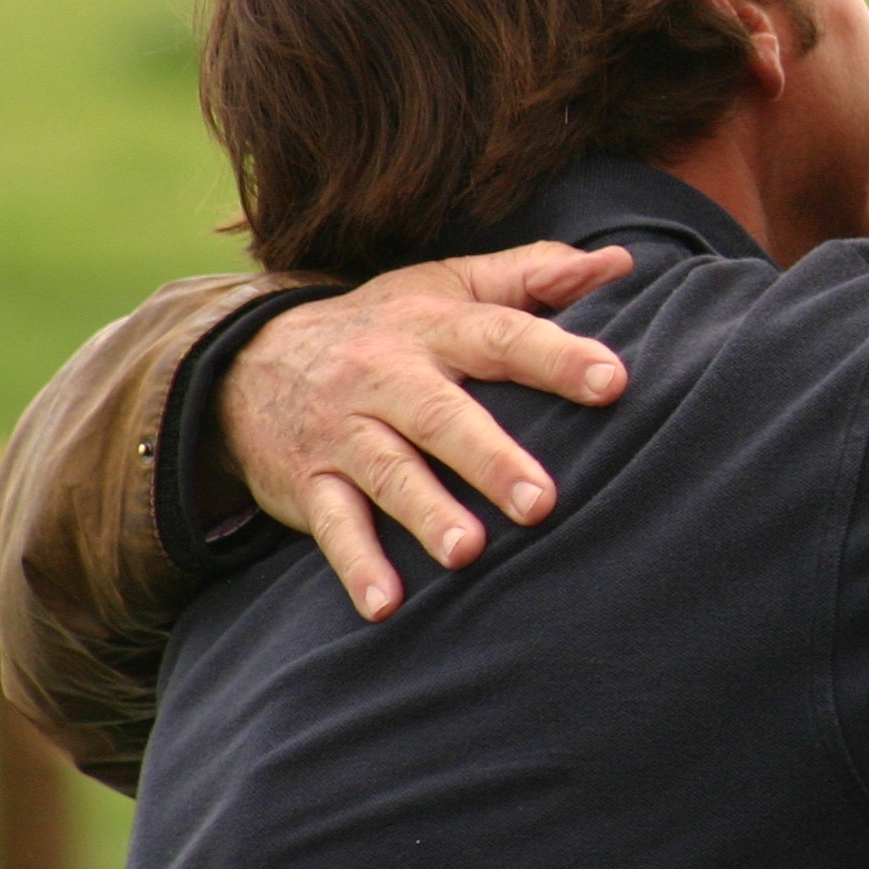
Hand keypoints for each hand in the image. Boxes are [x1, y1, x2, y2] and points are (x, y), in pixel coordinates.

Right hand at [220, 243, 634, 619]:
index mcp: (435, 327)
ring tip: (467, 554)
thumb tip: (619, 263)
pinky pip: (332, 525)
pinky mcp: (309, 482)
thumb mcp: (449, 287)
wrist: (249, 362)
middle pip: (441, 416)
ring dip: (426, 514)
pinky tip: (387, 605)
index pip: (502, 337)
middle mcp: (387, 377)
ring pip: (387, 473)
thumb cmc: (385, 327)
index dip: (557, 357)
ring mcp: (344, 432)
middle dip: (490, 459)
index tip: (613, 383)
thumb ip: (533, 275)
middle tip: (542, 502)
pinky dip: (356, 565)